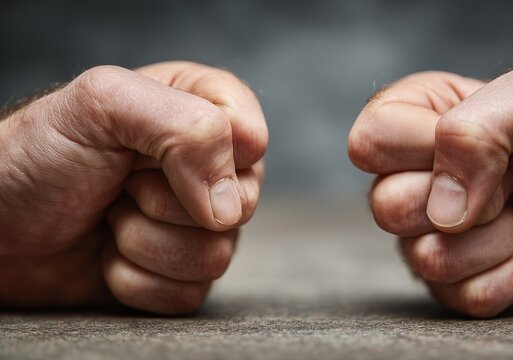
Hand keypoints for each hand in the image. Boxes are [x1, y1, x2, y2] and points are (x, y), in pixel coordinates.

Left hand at [0, 61, 267, 313]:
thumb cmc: (39, 156)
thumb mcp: (104, 104)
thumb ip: (188, 129)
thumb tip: (230, 207)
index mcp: (202, 109)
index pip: (253, 136)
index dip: (208, 154)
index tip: (148, 153)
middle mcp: (209, 167)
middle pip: (242, 204)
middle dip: (165, 203)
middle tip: (120, 185)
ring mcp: (198, 223)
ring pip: (218, 254)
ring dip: (144, 243)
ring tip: (109, 218)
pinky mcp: (181, 271)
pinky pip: (191, 292)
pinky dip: (137, 280)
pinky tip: (109, 255)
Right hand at [348, 65, 512, 316]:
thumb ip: (479, 125)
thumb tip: (443, 205)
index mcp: (411, 119)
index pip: (371, 141)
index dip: (426, 150)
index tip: (483, 146)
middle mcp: (404, 178)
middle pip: (386, 206)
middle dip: (468, 200)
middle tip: (507, 183)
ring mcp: (421, 234)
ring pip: (426, 257)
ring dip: (493, 238)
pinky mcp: (446, 283)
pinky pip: (460, 294)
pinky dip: (509, 273)